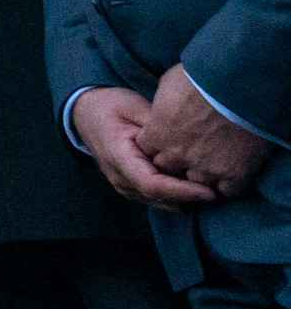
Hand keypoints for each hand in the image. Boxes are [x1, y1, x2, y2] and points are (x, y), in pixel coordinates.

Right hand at [71, 86, 221, 209]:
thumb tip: (189, 139)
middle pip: (159, 198)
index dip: (183, 191)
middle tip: (223, 191)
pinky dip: (178, 197)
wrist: (86, 112)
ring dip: (186, 200)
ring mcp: (123, 185)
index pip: (152, 184)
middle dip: (191, 198)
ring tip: (215, 191)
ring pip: (160, 202)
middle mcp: (118, 177)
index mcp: (117, 156)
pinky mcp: (131, 187)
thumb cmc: (111, 106)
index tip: (210, 191)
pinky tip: (197, 189)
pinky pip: (158, 199)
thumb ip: (159, 125)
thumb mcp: (134, 106)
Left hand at [137, 67, 277, 197]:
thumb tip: (165, 107)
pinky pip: (228, 191)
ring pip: (198, 185)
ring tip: (214, 164)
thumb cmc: (200, 78)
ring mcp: (206, 167)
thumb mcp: (168, 84)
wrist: (237, 86)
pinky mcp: (234, 174)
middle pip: (170, 171)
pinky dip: (229, 185)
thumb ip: (161, 105)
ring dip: (204, 176)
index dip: (160, 146)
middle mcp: (177, 155)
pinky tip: (233, 174)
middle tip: (192, 153)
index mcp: (157, 134)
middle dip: (178, 164)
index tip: (171, 141)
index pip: (148, 151)